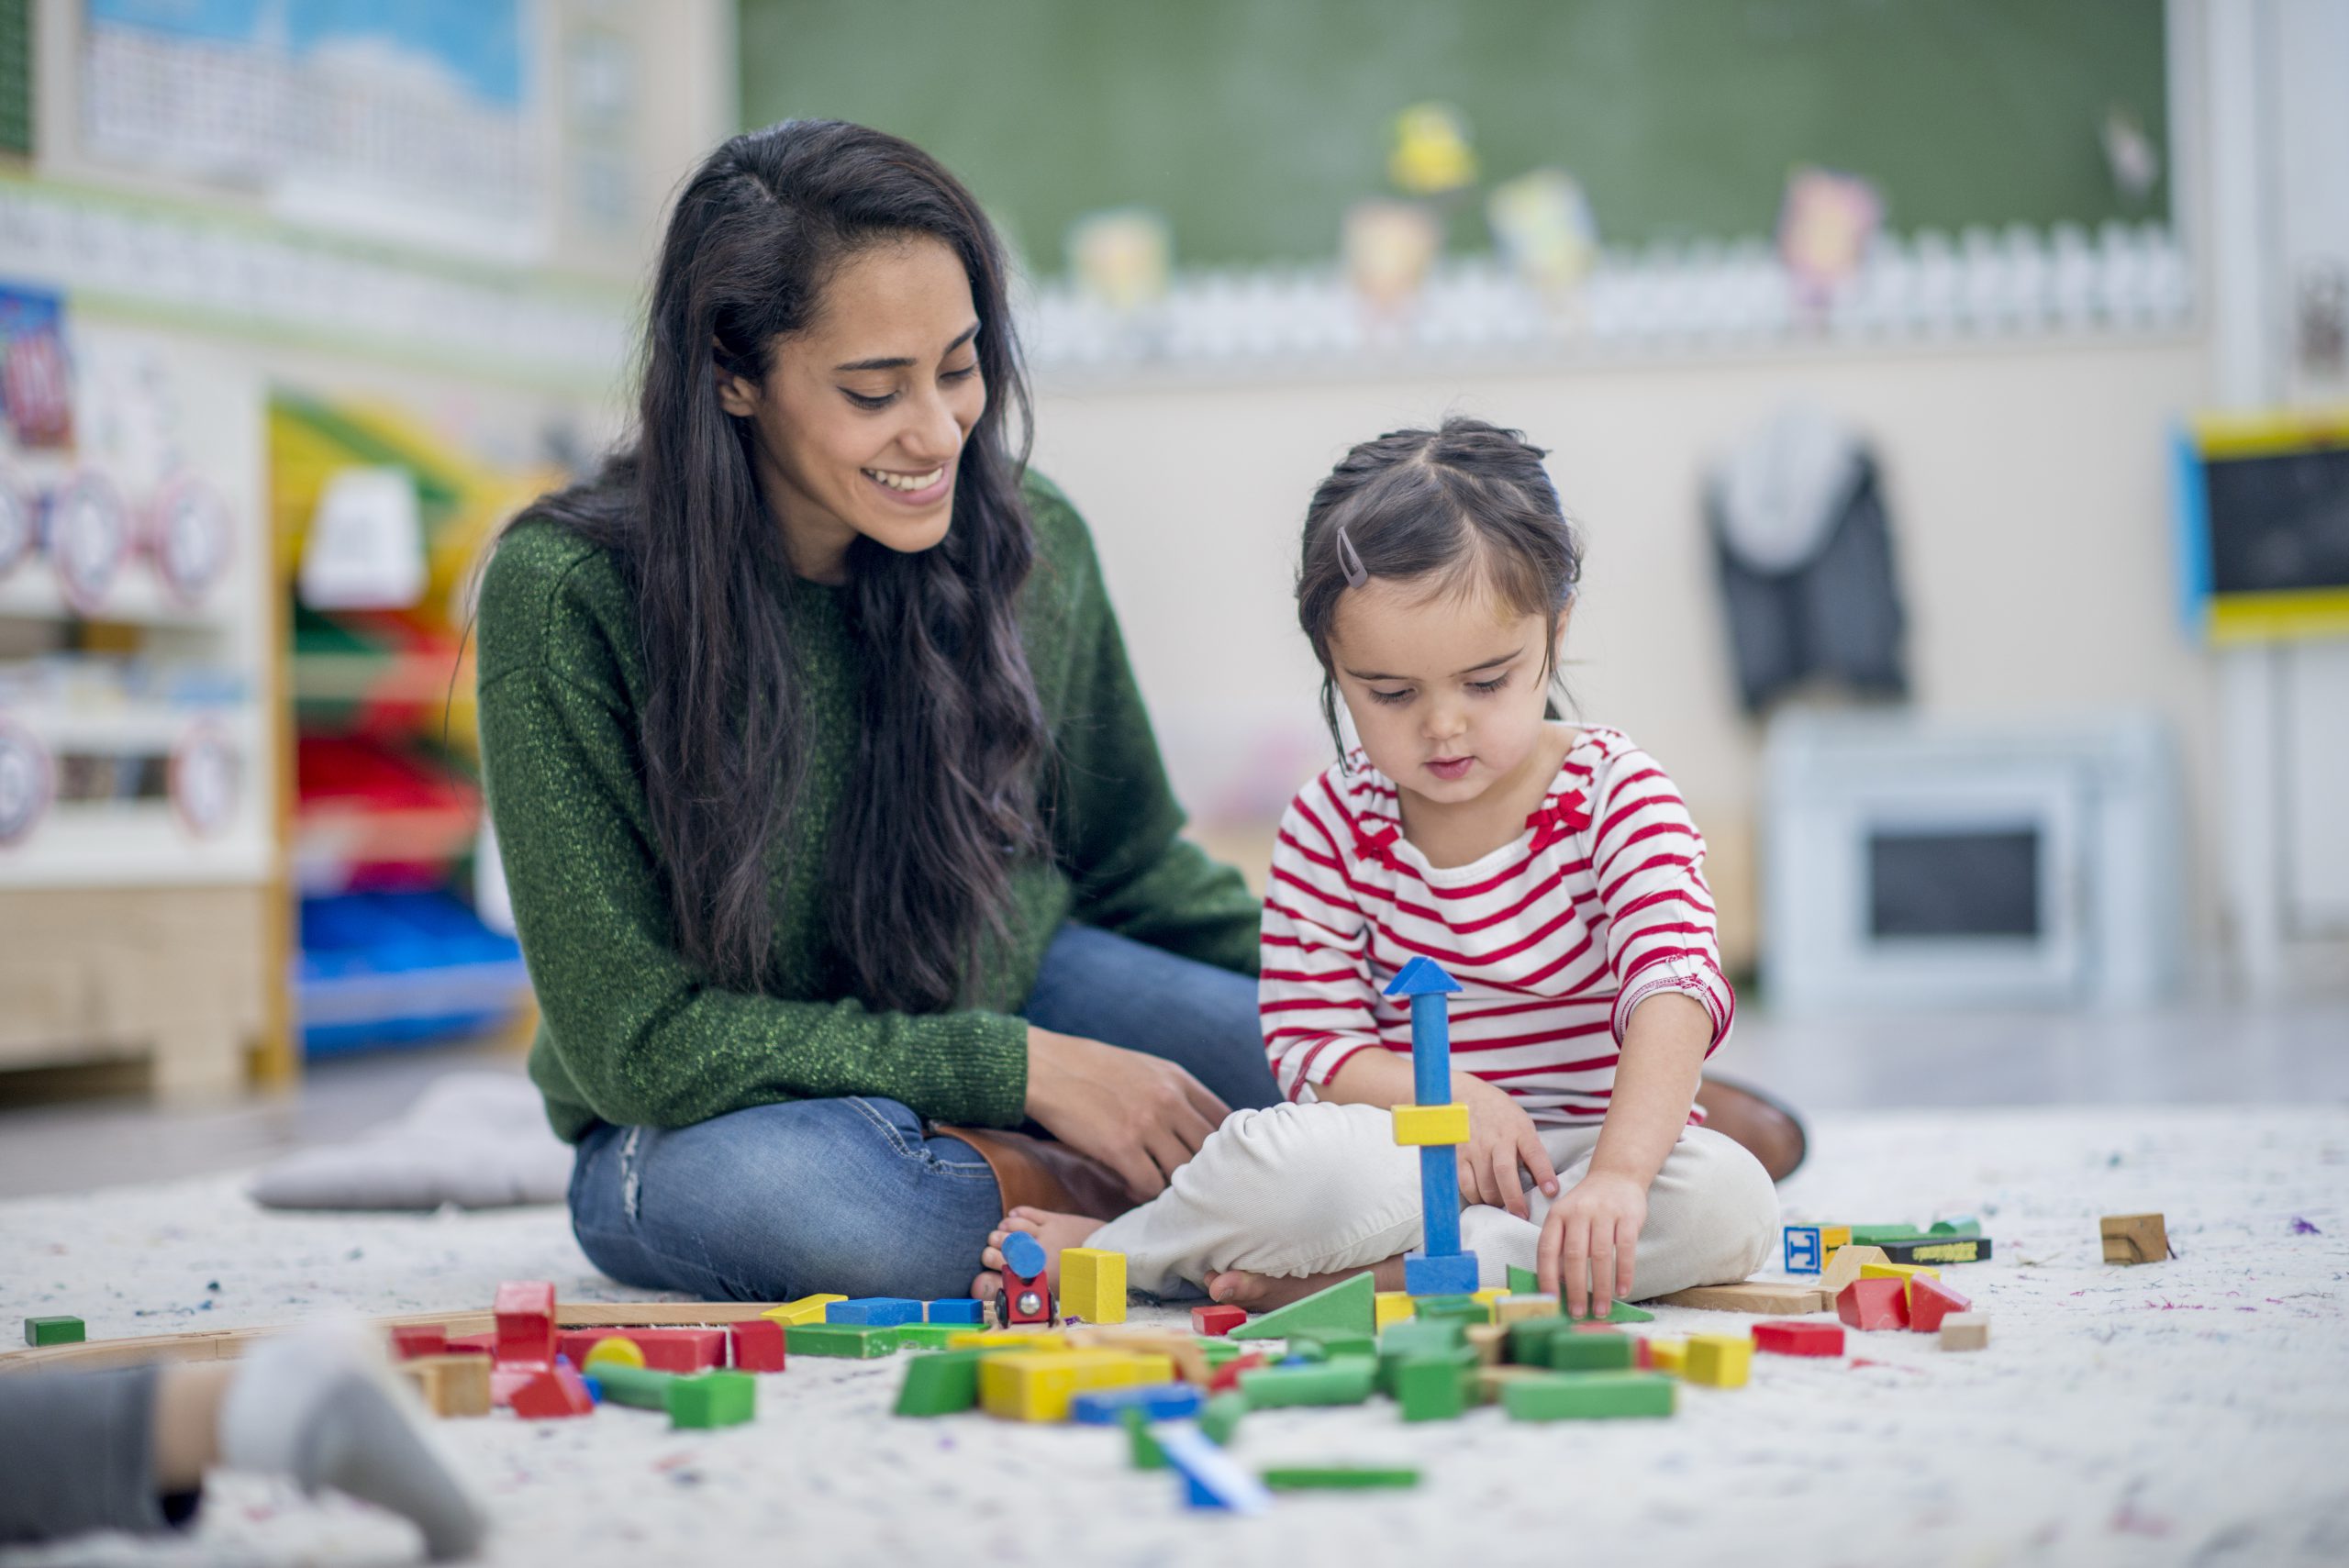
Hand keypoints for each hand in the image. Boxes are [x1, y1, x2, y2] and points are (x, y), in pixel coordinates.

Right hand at [1023, 1027, 1230, 1201]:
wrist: (1045, 1067)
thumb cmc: (1090, 1068)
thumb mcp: (1144, 1067)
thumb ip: (1173, 1092)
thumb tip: (1195, 1128)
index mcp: (1178, 1079)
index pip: (1225, 1120)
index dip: (1224, 1146)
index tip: (1215, 1162)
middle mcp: (1169, 1100)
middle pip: (1209, 1151)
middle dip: (1202, 1173)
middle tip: (1189, 1187)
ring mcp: (1147, 1124)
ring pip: (1182, 1174)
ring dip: (1172, 1188)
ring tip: (1157, 1190)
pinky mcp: (1120, 1147)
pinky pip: (1148, 1186)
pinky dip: (1142, 1194)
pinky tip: (1130, 1188)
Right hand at [1452, 1072, 1558, 1220]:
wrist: (1466, 1095)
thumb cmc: (1500, 1114)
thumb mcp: (1522, 1123)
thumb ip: (1529, 1149)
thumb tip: (1542, 1183)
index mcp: (1519, 1130)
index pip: (1534, 1154)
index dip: (1543, 1174)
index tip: (1552, 1192)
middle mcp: (1496, 1139)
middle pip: (1504, 1174)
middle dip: (1514, 1200)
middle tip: (1521, 1215)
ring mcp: (1475, 1147)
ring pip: (1484, 1184)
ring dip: (1495, 1201)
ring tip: (1502, 1205)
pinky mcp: (1458, 1155)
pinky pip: (1466, 1184)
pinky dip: (1475, 1197)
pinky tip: (1482, 1198)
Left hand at [1538, 1170, 1647, 1319]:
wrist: (1617, 1174)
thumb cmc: (1587, 1205)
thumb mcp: (1566, 1217)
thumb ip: (1560, 1246)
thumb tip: (1557, 1286)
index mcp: (1557, 1215)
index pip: (1547, 1249)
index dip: (1547, 1277)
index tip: (1550, 1301)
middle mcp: (1578, 1212)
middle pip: (1574, 1256)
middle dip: (1576, 1289)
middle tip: (1578, 1313)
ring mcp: (1604, 1213)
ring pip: (1600, 1256)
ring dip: (1601, 1287)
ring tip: (1602, 1309)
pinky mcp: (1628, 1216)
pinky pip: (1626, 1249)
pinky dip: (1624, 1273)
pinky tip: (1623, 1291)